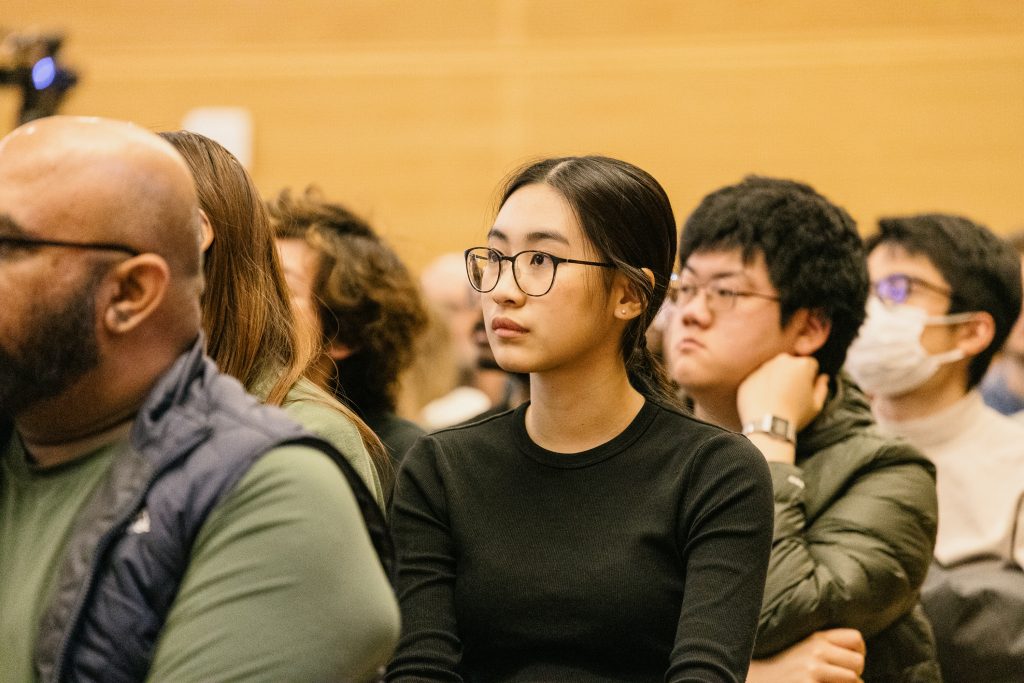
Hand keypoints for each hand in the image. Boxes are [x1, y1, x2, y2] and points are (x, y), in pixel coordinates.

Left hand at [737, 353, 828, 432]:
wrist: (768, 425)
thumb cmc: (795, 415)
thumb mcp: (816, 405)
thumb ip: (822, 387)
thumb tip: (823, 378)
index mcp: (802, 364)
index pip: (811, 364)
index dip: (811, 377)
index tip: (806, 389)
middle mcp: (782, 360)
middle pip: (791, 364)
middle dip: (793, 374)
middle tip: (791, 394)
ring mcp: (763, 367)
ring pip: (774, 370)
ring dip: (777, 378)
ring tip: (777, 398)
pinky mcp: (750, 376)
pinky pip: (758, 378)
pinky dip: (761, 385)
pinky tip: (765, 400)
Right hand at [748, 629, 865, 682]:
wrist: (758, 677)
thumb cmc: (782, 667)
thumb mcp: (801, 648)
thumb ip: (825, 647)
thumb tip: (858, 658)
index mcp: (815, 637)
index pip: (855, 638)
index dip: (859, 652)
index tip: (850, 662)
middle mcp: (816, 651)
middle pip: (858, 662)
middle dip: (855, 674)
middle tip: (841, 679)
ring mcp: (813, 670)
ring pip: (854, 679)